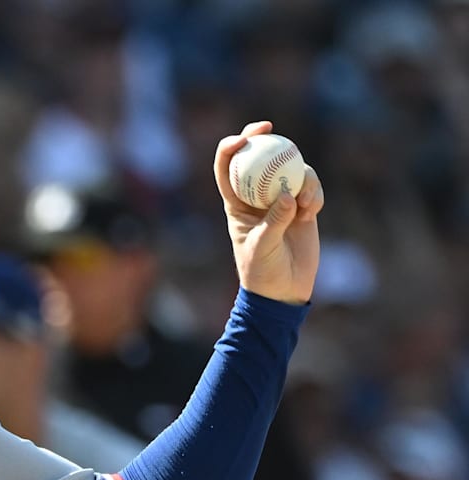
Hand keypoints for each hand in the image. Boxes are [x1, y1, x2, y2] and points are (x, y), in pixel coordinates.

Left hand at [213, 121, 325, 303]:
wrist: (284, 290)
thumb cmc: (262, 272)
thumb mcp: (262, 248)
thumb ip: (274, 221)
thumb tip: (287, 195)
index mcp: (236, 203)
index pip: (226, 169)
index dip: (230, 148)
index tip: (241, 138)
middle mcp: (257, 196)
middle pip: (258, 158)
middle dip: (261, 137)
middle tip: (270, 127)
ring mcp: (282, 200)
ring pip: (290, 170)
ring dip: (300, 178)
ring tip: (305, 204)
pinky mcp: (303, 207)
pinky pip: (311, 187)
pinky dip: (315, 193)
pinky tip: (313, 211)